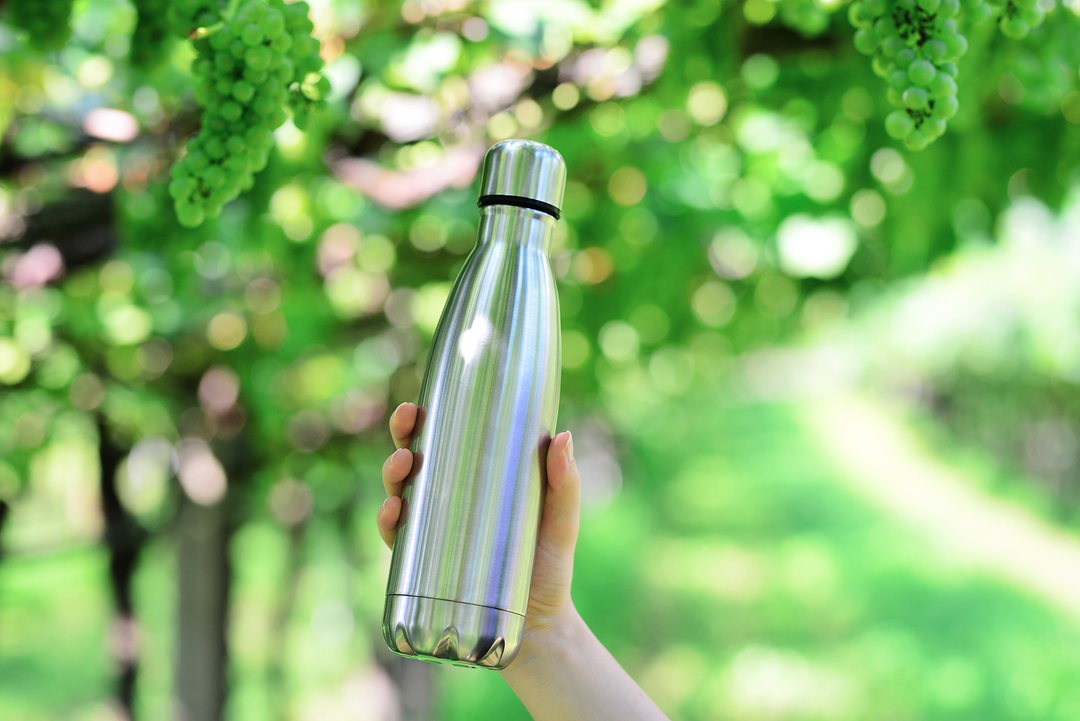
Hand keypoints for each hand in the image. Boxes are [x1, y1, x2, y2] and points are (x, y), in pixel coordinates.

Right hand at [376, 402, 581, 670]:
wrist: (539, 628)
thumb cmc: (549, 566)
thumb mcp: (560, 520)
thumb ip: (565, 483)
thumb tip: (562, 435)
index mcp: (475, 483)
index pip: (443, 444)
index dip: (423, 422)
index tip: (418, 405)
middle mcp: (448, 506)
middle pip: (414, 464)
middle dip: (401, 440)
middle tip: (407, 428)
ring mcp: (434, 537)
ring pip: (400, 496)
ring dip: (391, 476)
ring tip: (403, 466)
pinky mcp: (426, 570)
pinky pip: (398, 543)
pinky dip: (387, 524)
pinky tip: (392, 512)